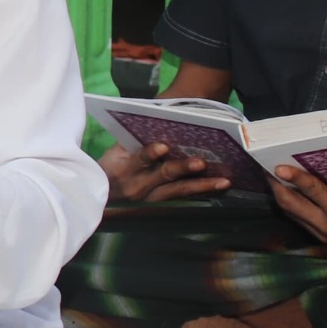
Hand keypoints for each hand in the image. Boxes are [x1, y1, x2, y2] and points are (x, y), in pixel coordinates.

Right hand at [102, 142, 231, 201]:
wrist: (103, 198)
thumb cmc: (111, 168)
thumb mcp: (115, 153)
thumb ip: (134, 141)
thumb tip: (159, 122)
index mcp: (126, 169)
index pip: (139, 159)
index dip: (151, 153)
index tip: (163, 147)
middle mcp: (140, 186)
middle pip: (164, 175)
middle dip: (183, 168)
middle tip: (201, 163)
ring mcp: (152, 199)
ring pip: (180, 191)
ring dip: (203, 186)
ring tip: (223, 182)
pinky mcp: (162, 205)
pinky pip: (185, 198)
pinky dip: (202, 193)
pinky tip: (219, 189)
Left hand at [269, 160, 326, 244]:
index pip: (313, 192)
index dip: (296, 178)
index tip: (278, 167)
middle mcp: (326, 226)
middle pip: (291, 204)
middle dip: (276, 185)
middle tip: (265, 166)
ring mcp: (321, 234)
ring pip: (290, 213)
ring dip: (280, 196)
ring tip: (271, 177)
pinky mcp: (321, 238)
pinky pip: (297, 220)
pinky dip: (289, 206)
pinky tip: (286, 193)